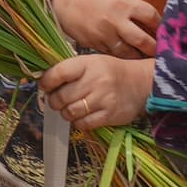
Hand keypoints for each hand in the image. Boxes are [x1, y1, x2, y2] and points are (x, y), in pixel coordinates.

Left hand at [37, 53, 154, 131]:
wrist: (142, 83)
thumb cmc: (111, 72)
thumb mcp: (92, 63)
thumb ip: (70, 71)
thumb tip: (45, 84)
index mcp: (87, 64)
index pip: (58, 73)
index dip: (46, 82)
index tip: (45, 86)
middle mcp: (95, 81)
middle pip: (60, 97)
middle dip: (54, 101)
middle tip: (57, 101)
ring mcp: (103, 99)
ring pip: (70, 112)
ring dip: (65, 113)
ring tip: (70, 108)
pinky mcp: (109, 115)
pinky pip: (83, 124)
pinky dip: (78, 122)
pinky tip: (82, 116)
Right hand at [49, 0, 158, 57]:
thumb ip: (125, 4)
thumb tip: (138, 16)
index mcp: (122, 4)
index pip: (150, 16)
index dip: (159, 24)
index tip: (164, 29)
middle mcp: (116, 21)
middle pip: (143, 40)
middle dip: (154, 48)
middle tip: (160, 53)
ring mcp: (103, 35)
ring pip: (127, 52)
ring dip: (137, 56)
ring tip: (144, 59)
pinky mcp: (92, 44)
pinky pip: (109, 53)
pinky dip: (118, 56)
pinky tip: (123, 58)